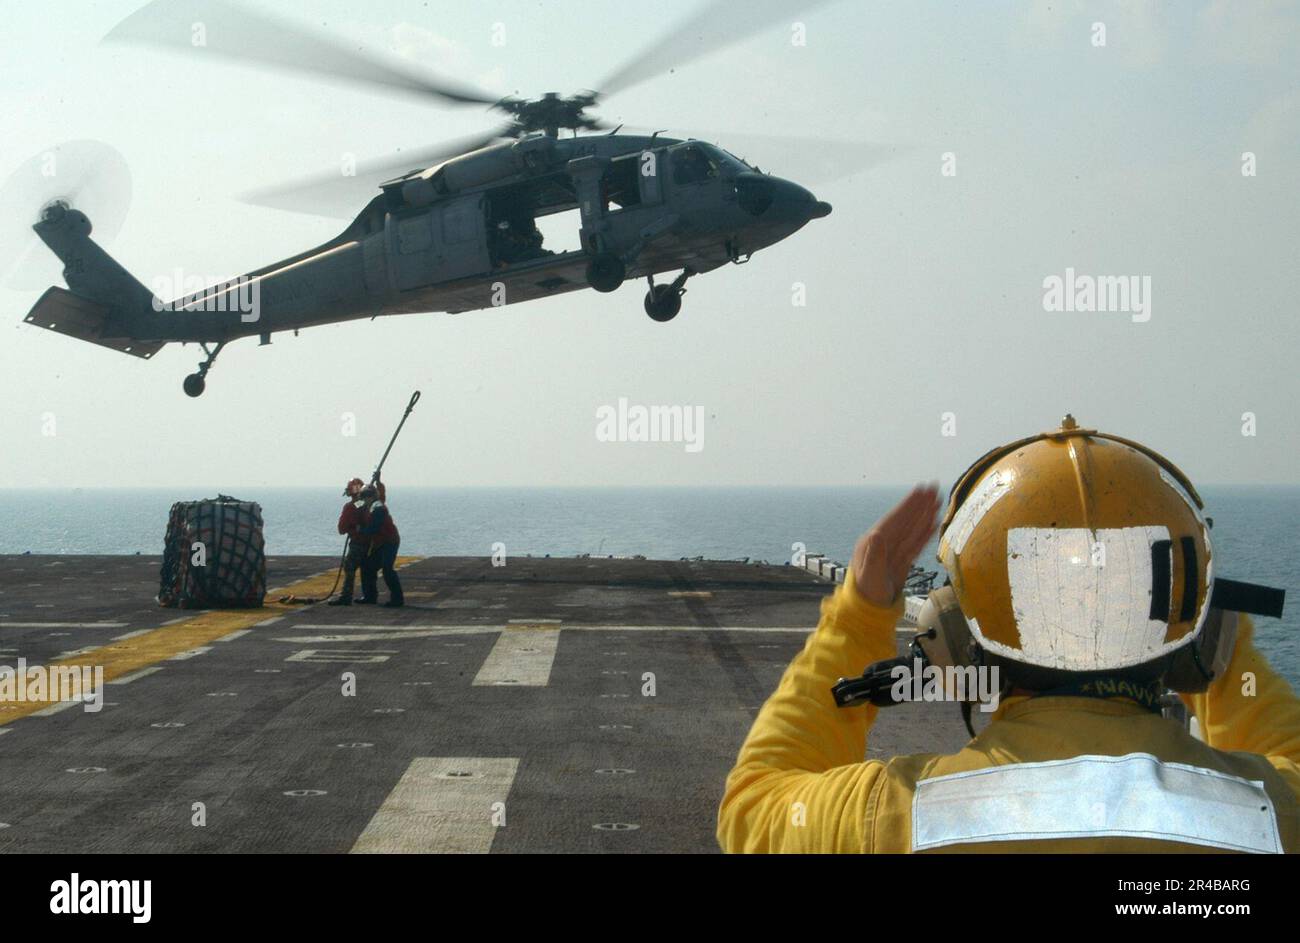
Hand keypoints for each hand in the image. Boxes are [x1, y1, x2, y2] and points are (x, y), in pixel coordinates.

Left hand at [851, 483, 941, 606]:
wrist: (867, 612)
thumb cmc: (866, 595)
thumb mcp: (870, 576)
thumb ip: (875, 556)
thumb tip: (877, 534)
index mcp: (874, 543)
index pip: (895, 519)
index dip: (909, 505)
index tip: (921, 490)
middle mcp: (882, 544)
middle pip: (905, 521)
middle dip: (919, 505)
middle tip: (934, 489)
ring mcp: (892, 552)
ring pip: (911, 530)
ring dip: (924, 515)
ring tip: (936, 501)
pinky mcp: (900, 562)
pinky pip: (914, 544)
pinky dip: (924, 533)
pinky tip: (932, 523)